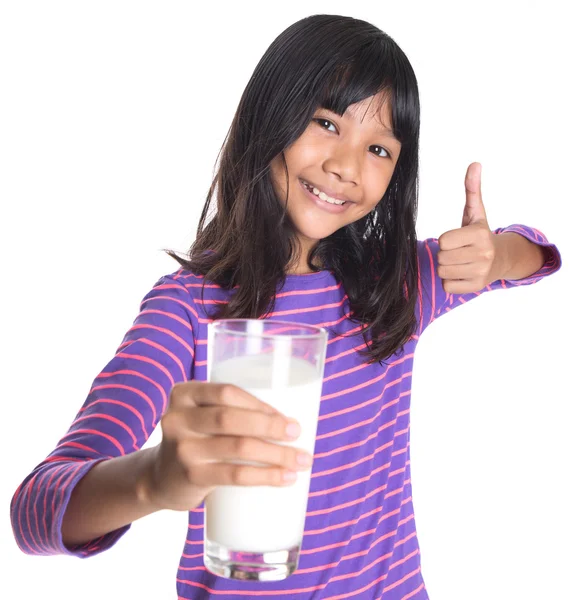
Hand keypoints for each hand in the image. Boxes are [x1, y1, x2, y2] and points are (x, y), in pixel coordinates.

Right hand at [141, 381, 312, 511]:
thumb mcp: (202, 416)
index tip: (288, 417)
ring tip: (301, 460)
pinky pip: (234, 475)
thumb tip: (290, 418)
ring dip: (277, 454)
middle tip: (298, 433)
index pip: (227, 392)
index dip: (260, 403)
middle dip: (271, 426)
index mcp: (184, 393)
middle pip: (232, 418)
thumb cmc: (198, 439)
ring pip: (238, 447)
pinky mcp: (191, 476)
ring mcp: (183, 448)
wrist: (159, 478)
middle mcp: (178, 418)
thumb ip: (231, 408)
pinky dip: (265, 476)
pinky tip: (286, 478)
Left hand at [436, 162, 501, 293]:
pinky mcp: (476, 287)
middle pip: (441, 257)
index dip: (446, 240)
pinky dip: (451, 282)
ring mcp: (481, 272)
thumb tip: (474, 164)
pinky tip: (462, 273)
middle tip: (458, 251)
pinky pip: (447, 286)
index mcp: (479, 234)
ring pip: (443, 272)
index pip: (443, 241)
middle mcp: (483, 254)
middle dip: (446, 254)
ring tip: (460, 261)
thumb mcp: (476, 212)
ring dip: (447, 267)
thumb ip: (472, 189)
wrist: (501, 259)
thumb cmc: (480, 234)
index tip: (457, 239)